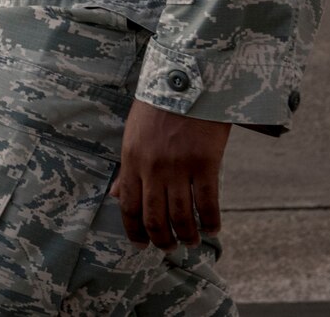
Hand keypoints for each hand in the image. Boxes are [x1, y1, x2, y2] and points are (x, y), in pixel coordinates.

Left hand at [111, 100, 230, 249]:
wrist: (186, 80)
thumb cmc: (158, 107)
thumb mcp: (133, 135)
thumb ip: (128, 169)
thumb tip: (117, 196)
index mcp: (131, 160)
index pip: (129, 206)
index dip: (134, 231)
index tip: (141, 246)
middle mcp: (152, 168)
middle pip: (155, 217)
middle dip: (161, 239)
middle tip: (169, 248)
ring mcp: (179, 167)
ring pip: (181, 215)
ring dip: (187, 234)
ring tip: (191, 241)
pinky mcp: (205, 163)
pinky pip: (207, 202)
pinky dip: (210, 221)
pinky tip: (212, 229)